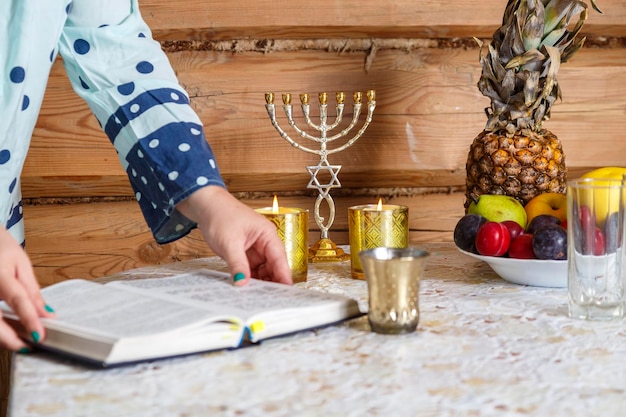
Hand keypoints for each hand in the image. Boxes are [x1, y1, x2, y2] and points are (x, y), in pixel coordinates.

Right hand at [0, 228, 53, 350]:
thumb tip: (47, 314)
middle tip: (27, 346)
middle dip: (9, 338)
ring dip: (2, 336)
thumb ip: (32, 292)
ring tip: (19, 342)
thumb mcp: (21, 265)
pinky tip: (7, 333)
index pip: (18, 299)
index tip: (40, 335)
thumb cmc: (0, 249)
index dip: (30, 319)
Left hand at [177, 186, 291, 285]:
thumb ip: (238, 264)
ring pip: (262, 271)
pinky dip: (248, 278)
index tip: (286, 292)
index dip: (283, 275)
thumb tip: (243, 283)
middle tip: (266, 299)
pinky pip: (251, 270)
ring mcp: (255, 249)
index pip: (280, 259)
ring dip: (259, 282)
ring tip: (255, 296)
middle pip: (273, 267)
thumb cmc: (221, 214)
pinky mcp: (244, 254)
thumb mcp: (229, 242)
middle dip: (271, 282)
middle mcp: (264, 243)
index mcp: (267, 235)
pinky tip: (245, 288)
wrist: (206, 206)